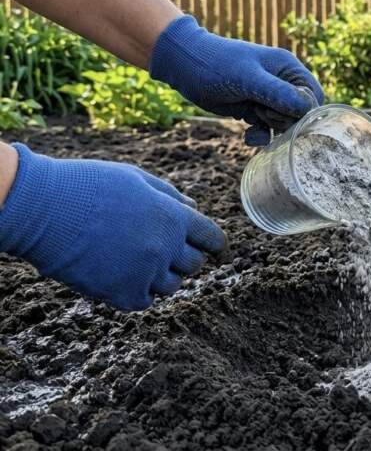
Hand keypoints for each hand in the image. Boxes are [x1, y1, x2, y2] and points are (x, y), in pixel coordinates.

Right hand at [0, 144, 227, 310]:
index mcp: (173, 217)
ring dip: (162, 275)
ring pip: (171, 285)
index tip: (217, 251)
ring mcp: (144, 273)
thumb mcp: (136, 179)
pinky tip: (126, 276)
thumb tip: (194, 210)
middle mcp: (165, 248)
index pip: (213, 238)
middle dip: (184, 256)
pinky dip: (141, 292)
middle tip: (164, 249)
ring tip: (138, 260)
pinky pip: (146, 300)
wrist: (43, 208)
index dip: (216, 245)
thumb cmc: (89, 186)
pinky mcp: (121, 293)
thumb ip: (171, 196)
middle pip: (194, 263)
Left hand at [149, 15, 324, 145]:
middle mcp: (281, 83)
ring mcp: (267, 97)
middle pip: (299, 113)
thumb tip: (306, 108)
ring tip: (252, 120)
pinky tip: (247, 137)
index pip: (313, 96)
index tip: (286, 116)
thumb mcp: (249, 79)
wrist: (184, 66)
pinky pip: (267, 129)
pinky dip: (259, 136)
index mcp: (288, 69)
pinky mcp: (253, 109)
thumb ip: (278, 93)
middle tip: (262, 113)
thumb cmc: (217, 65)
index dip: (305, 110)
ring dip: (271, 129)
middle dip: (284, 121)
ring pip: (283, 124)